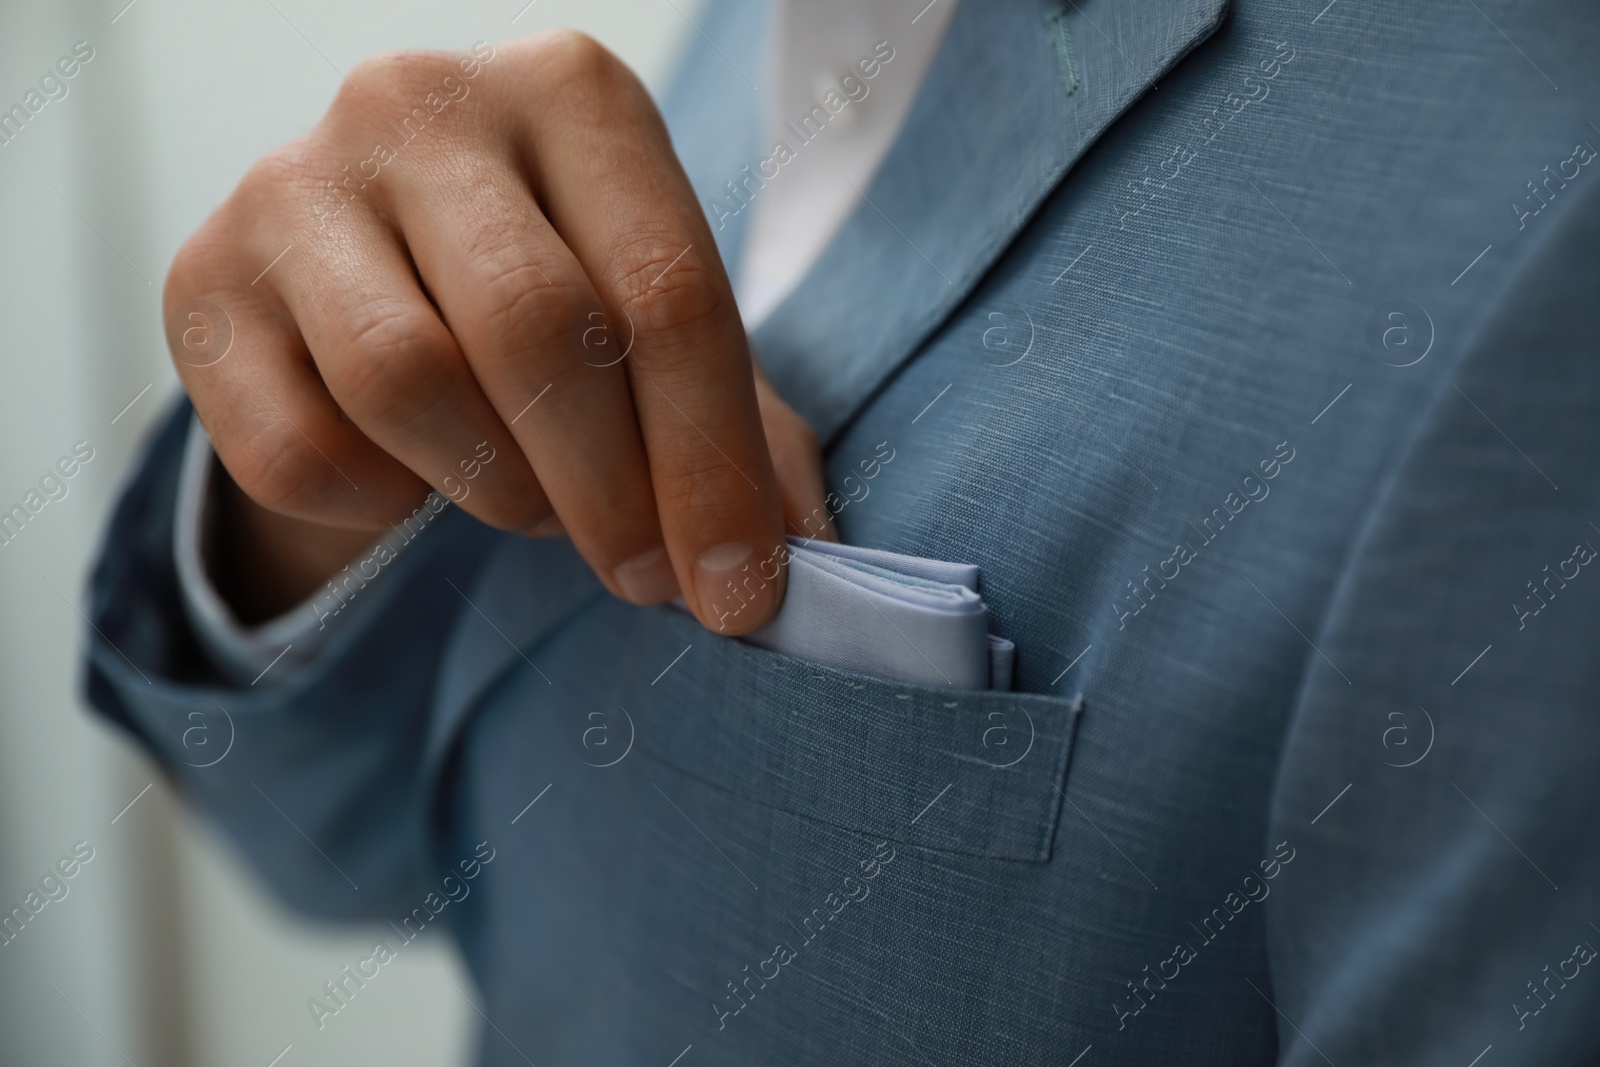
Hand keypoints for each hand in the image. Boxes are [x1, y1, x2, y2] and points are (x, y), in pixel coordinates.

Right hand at [166, 31, 832, 634]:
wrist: (375, 269)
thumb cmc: (554, 289)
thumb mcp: (662, 325)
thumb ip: (744, 426)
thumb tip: (798, 550)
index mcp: (570, 90)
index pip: (664, 292)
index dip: (711, 464)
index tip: (740, 591)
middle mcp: (420, 103)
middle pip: (536, 332)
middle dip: (612, 492)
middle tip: (647, 578)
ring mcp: (294, 183)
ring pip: (407, 384)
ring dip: (496, 492)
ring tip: (536, 506)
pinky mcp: (201, 281)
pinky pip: (297, 450)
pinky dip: (376, 505)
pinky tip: (415, 478)